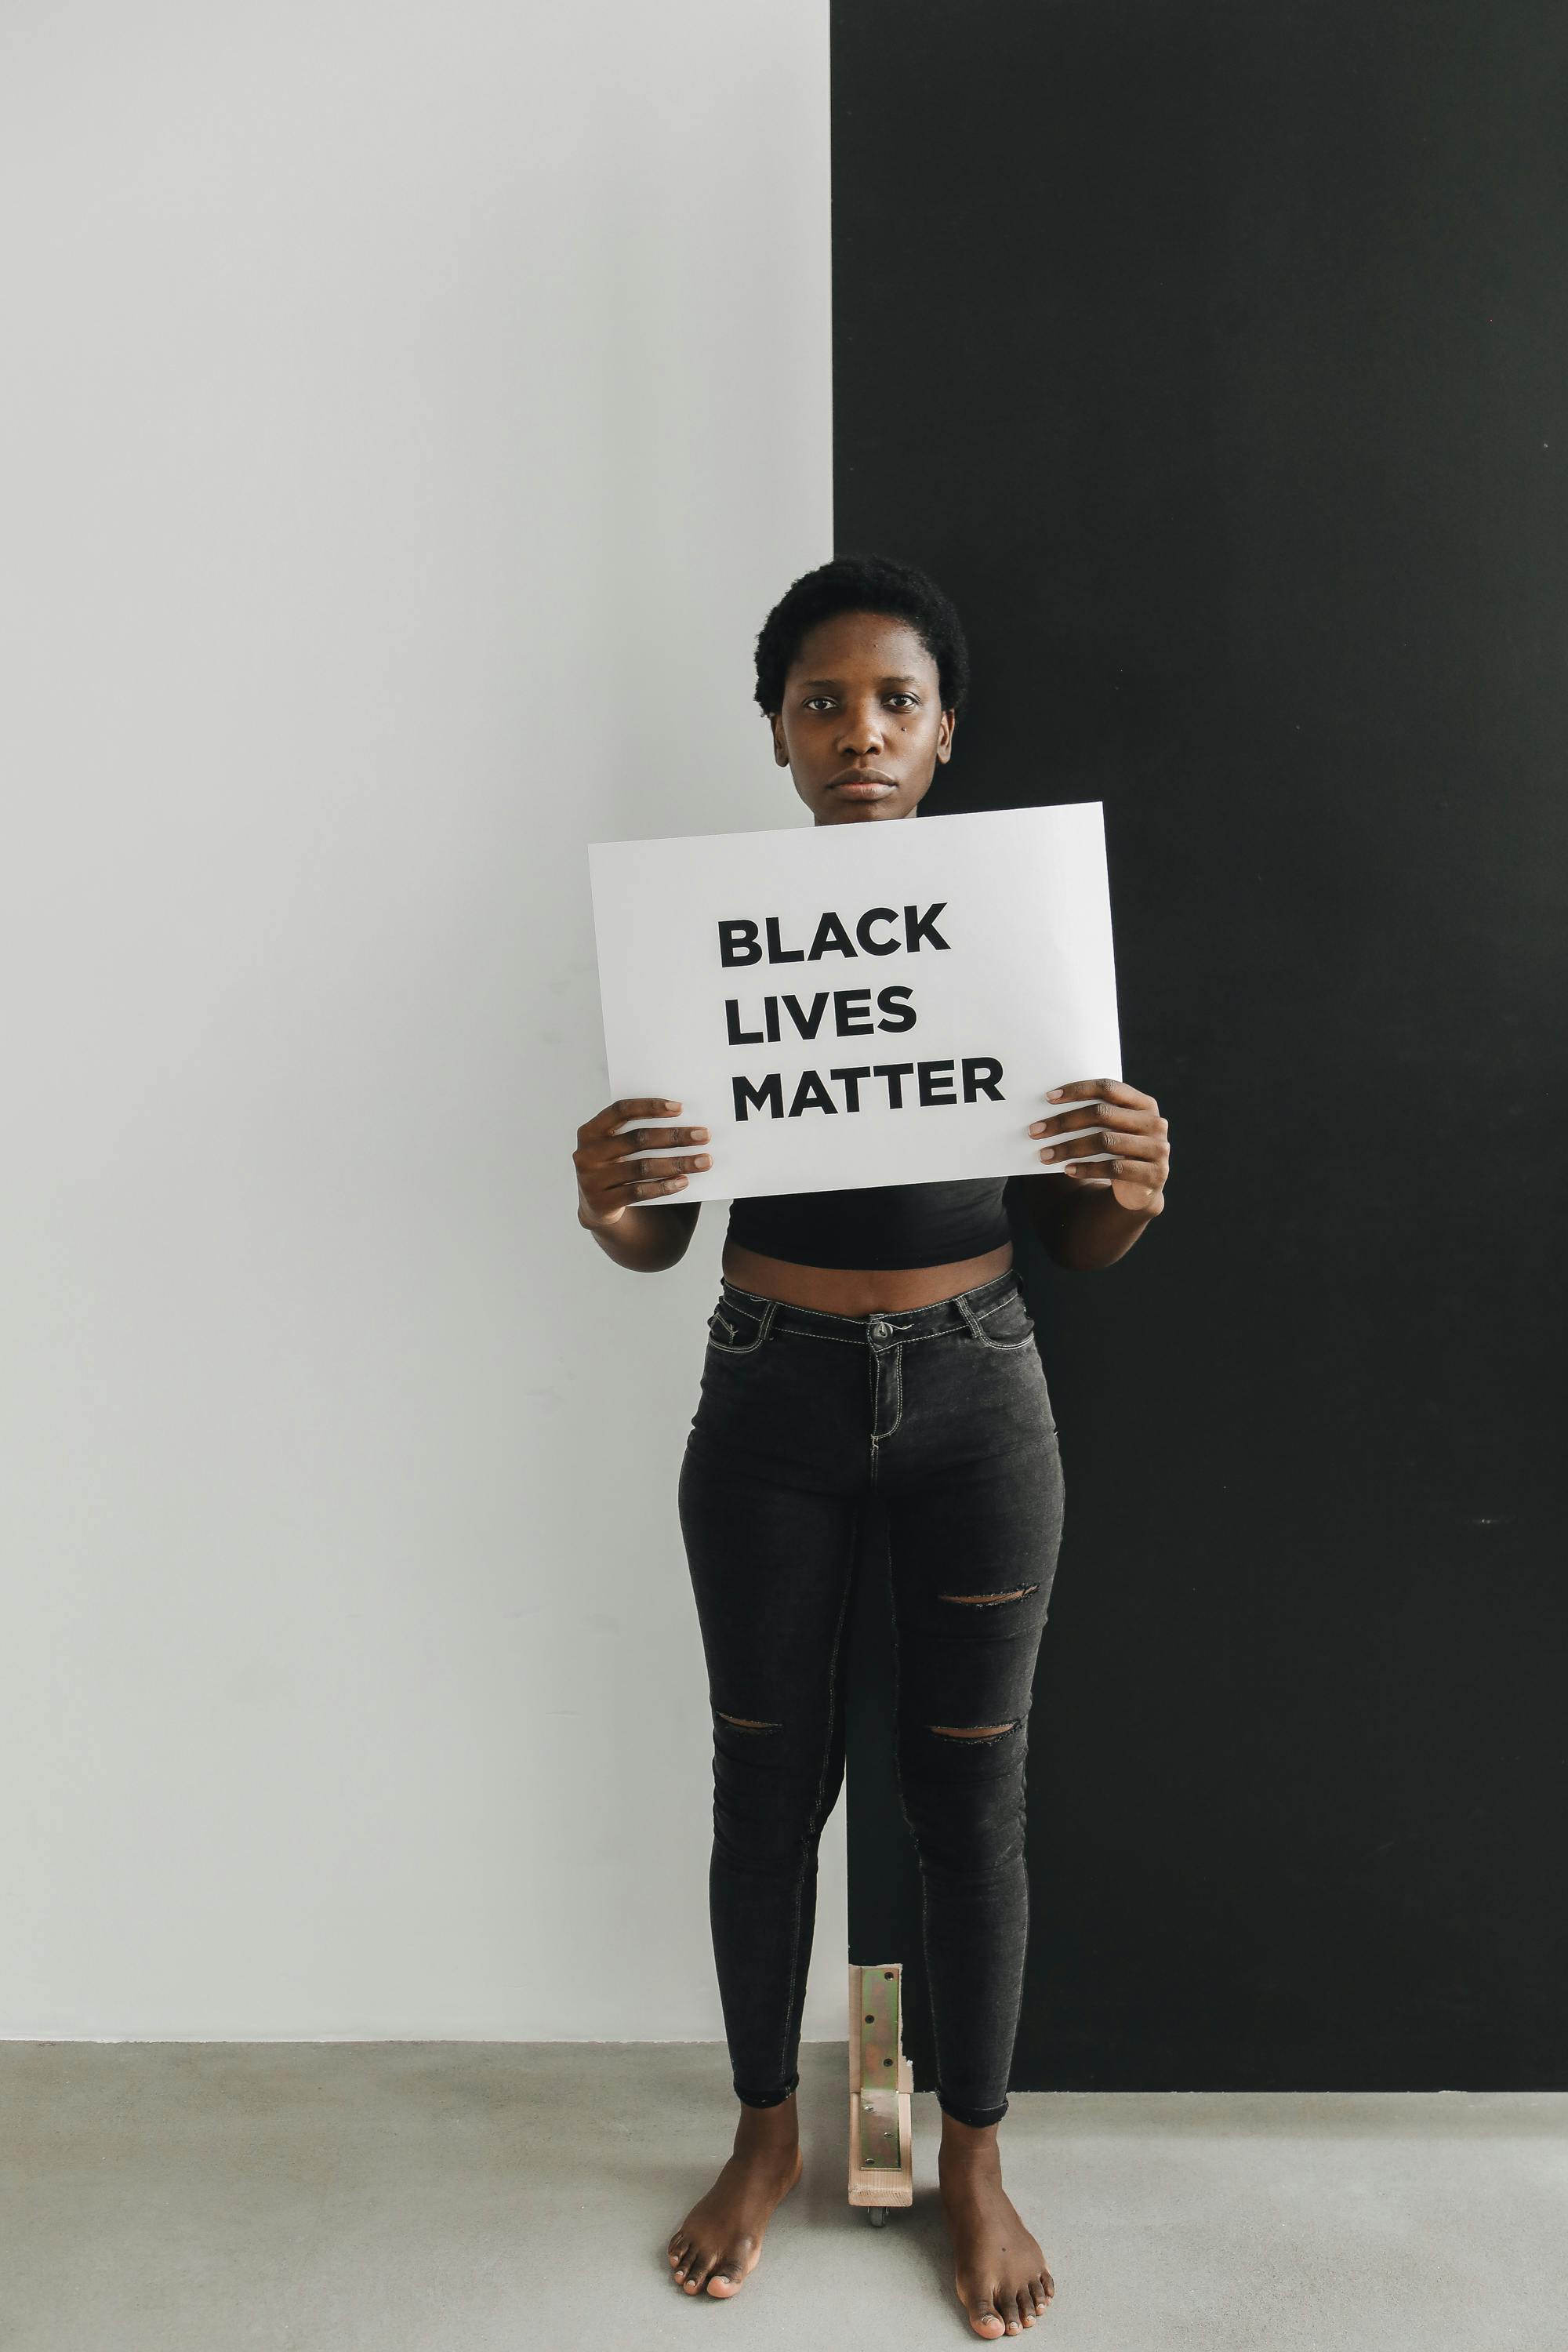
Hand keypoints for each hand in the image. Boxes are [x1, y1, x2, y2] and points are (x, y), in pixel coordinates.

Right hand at [574, 1097, 711, 1227]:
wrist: (595, 1207)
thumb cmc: (616, 1167)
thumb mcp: (617, 1147)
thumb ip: (637, 1133)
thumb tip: (685, 1125)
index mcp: (590, 1131)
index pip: (621, 1110)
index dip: (650, 1107)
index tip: (680, 1108)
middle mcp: (587, 1153)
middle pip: (637, 1139)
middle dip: (674, 1136)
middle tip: (703, 1135)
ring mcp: (591, 1180)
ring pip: (642, 1167)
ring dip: (677, 1163)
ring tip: (703, 1161)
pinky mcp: (602, 1203)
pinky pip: (639, 1192)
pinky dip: (664, 1186)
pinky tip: (684, 1181)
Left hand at [1028, 1078, 1168, 1214]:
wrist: (1142, 1188)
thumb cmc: (1117, 1152)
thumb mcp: (1110, 1131)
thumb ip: (1092, 1118)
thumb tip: (1046, 1112)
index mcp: (1143, 1103)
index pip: (1108, 1087)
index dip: (1078, 1090)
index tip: (1048, 1098)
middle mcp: (1154, 1122)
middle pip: (1102, 1114)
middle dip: (1064, 1122)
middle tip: (1036, 1131)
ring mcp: (1157, 1148)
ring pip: (1105, 1141)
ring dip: (1069, 1148)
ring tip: (1045, 1154)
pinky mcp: (1154, 1174)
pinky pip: (1114, 1168)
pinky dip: (1087, 1168)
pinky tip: (1067, 1170)